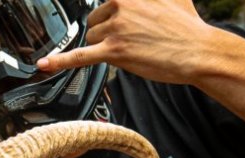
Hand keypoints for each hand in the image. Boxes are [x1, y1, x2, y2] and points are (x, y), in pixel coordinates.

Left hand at [37, 0, 214, 83]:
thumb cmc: (187, 27)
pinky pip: (80, 57)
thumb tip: (148, 1)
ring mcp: (115, 28)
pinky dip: (60, 61)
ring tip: (134, 51)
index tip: (108, 26)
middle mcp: (119, 5)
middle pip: (94, 23)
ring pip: (92, 41)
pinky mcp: (114, 52)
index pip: (104, 4)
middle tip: (133, 42)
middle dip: (107, 34)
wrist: (199, 51)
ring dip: (106, 49)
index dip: (108, 17)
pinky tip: (45, 65)